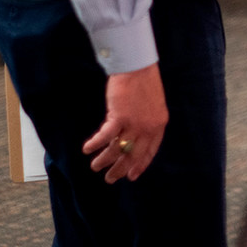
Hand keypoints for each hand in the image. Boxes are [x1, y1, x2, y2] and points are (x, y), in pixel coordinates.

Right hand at [83, 63, 168, 182]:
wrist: (138, 67)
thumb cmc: (144, 82)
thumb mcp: (153, 105)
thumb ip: (146, 121)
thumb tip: (132, 135)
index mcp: (159, 125)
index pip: (150, 151)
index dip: (140, 165)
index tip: (131, 176)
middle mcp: (148, 128)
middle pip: (133, 155)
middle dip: (120, 170)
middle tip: (110, 179)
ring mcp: (135, 124)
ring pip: (117, 150)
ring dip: (104, 161)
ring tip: (95, 167)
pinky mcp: (120, 117)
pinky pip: (105, 137)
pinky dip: (95, 144)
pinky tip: (87, 149)